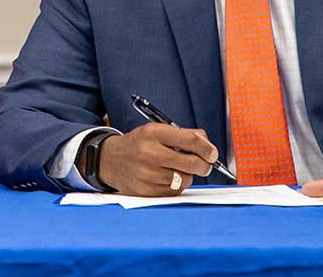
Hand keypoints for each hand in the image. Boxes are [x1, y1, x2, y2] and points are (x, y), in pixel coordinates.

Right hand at [97, 124, 218, 195]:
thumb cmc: (138, 144)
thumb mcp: (156, 131)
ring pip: (185, 179)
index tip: (212, 153)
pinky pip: (174, 191)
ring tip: (177, 169)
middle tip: (205, 165)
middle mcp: (149, 153)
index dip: (207, 148)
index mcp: (153, 133)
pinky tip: (167, 178)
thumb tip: (208, 145)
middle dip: (204, 165)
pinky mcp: (146, 190)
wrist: (109, 160)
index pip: (190, 140)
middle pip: (191, 163)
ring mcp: (147, 174)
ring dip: (188, 176)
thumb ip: (183, 134)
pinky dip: (176, 186)